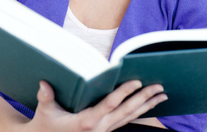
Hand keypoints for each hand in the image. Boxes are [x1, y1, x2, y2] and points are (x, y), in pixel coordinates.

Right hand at [23, 80, 167, 131]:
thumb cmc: (45, 125)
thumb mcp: (44, 111)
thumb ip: (45, 97)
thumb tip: (44, 83)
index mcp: (86, 122)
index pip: (109, 105)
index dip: (124, 92)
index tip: (136, 81)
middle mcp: (99, 128)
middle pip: (126, 112)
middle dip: (144, 99)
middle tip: (160, 87)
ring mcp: (104, 131)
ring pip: (130, 118)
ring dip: (147, 106)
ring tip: (162, 95)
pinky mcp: (105, 130)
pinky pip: (126, 120)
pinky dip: (139, 112)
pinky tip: (148, 104)